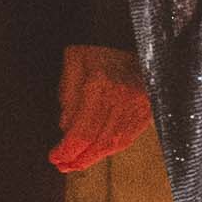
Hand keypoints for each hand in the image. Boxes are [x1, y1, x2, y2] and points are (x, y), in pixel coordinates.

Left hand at [51, 42, 154, 174]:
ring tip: (77, 164)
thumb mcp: (73, 62)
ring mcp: (138, 104)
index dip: (67, 150)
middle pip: (98, 142)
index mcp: (99, 85)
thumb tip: (66, 128)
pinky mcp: (147, 108)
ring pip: (114, 143)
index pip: (82, 131)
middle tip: (63, 166)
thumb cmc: (99, 47)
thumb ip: (68, 95)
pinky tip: (98, 153)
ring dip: (94, 157)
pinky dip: (112, 149)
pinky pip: (128, 136)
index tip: (54, 157)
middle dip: (78, 158)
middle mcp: (121, 97)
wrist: (131, 34)